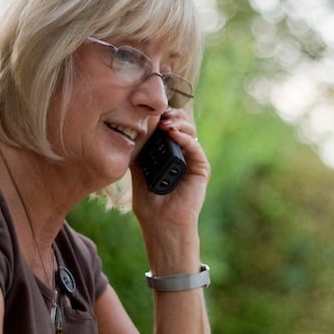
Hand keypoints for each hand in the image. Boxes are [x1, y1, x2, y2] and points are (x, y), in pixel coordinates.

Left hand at [130, 108, 207, 230]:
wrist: (160, 223)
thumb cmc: (148, 201)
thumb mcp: (137, 169)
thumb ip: (138, 149)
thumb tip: (133, 125)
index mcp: (168, 153)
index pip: (168, 126)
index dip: (162, 116)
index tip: (150, 111)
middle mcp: (182, 154)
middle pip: (181, 125)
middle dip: (171, 115)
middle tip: (160, 114)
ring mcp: (192, 161)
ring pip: (191, 132)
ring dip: (178, 123)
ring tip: (165, 123)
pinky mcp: (201, 169)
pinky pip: (195, 148)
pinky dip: (185, 138)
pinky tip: (173, 133)